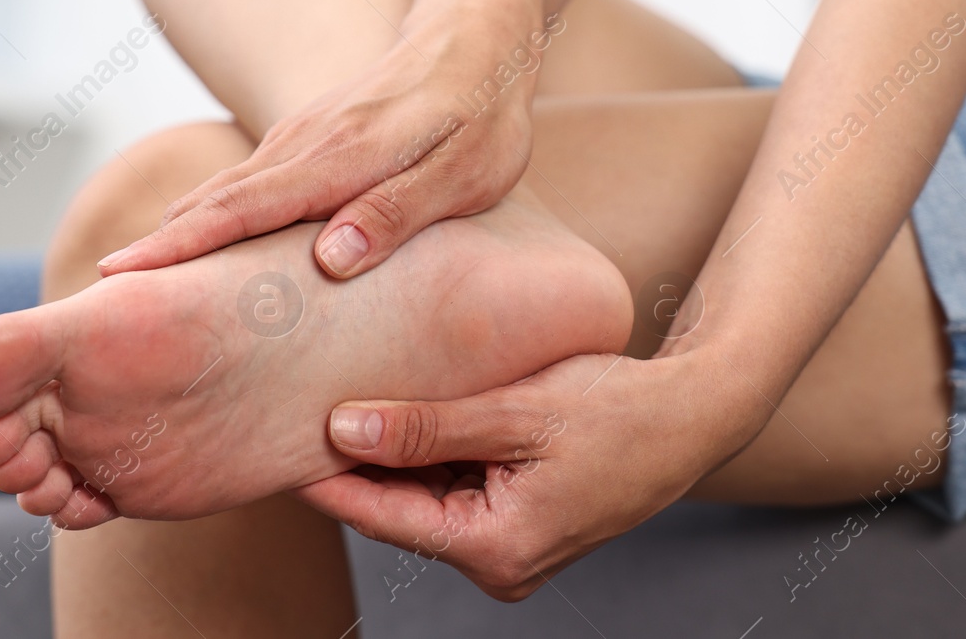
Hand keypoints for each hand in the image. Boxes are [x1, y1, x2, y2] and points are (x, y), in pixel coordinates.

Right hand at [98, 9, 564, 278]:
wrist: (475, 37)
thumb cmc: (483, 118)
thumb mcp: (466, 175)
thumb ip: (398, 213)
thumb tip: (330, 261)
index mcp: (342, 158)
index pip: (245, 210)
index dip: (182, 248)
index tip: (121, 278)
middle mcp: (306, 144)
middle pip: (215, 202)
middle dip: (155, 249)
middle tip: (92, 301)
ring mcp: (300, 137)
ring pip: (224, 191)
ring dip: (173, 233)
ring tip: (122, 283)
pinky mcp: (305, 138)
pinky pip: (244, 183)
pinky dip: (205, 214)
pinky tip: (186, 245)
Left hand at [293, 352, 758, 600]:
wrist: (693, 417)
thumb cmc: (618, 412)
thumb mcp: (515, 413)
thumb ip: (426, 427)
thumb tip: (342, 430)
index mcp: (497, 549)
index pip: (384, 514)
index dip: (327, 478)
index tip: (272, 441)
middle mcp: (501, 564)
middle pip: (402, 509)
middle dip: (357, 461)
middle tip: (296, 411)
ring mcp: (512, 548)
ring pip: (427, 499)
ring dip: (395, 454)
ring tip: (340, 401)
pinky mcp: (523, 523)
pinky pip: (458, 491)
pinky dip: (433, 455)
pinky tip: (404, 411)